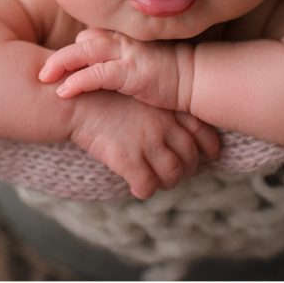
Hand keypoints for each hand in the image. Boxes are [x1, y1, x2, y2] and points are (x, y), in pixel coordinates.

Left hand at [39, 28, 194, 110]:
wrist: (197, 79)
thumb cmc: (172, 73)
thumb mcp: (144, 62)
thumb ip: (124, 61)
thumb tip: (105, 68)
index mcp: (126, 38)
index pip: (91, 35)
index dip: (74, 49)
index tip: (59, 65)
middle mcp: (123, 41)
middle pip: (82, 40)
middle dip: (60, 55)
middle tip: (42, 71)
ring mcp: (126, 55)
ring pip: (84, 52)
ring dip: (60, 63)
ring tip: (43, 76)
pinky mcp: (130, 74)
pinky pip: (97, 74)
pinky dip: (78, 81)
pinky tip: (63, 92)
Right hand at [69, 92, 219, 199]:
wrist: (73, 98)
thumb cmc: (102, 94)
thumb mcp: (138, 93)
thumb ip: (158, 109)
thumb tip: (173, 127)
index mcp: (168, 107)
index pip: (204, 132)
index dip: (210, 147)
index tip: (210, 155)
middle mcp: (163, 125)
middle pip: (190, 157)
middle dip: (187, 170)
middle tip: (176, 173)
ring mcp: (147, 142)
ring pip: (173, 175)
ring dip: (166, 183)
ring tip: (156, 181)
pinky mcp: (128, 158)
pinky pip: (147, 185)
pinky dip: (145, 190)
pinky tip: (137, 187)